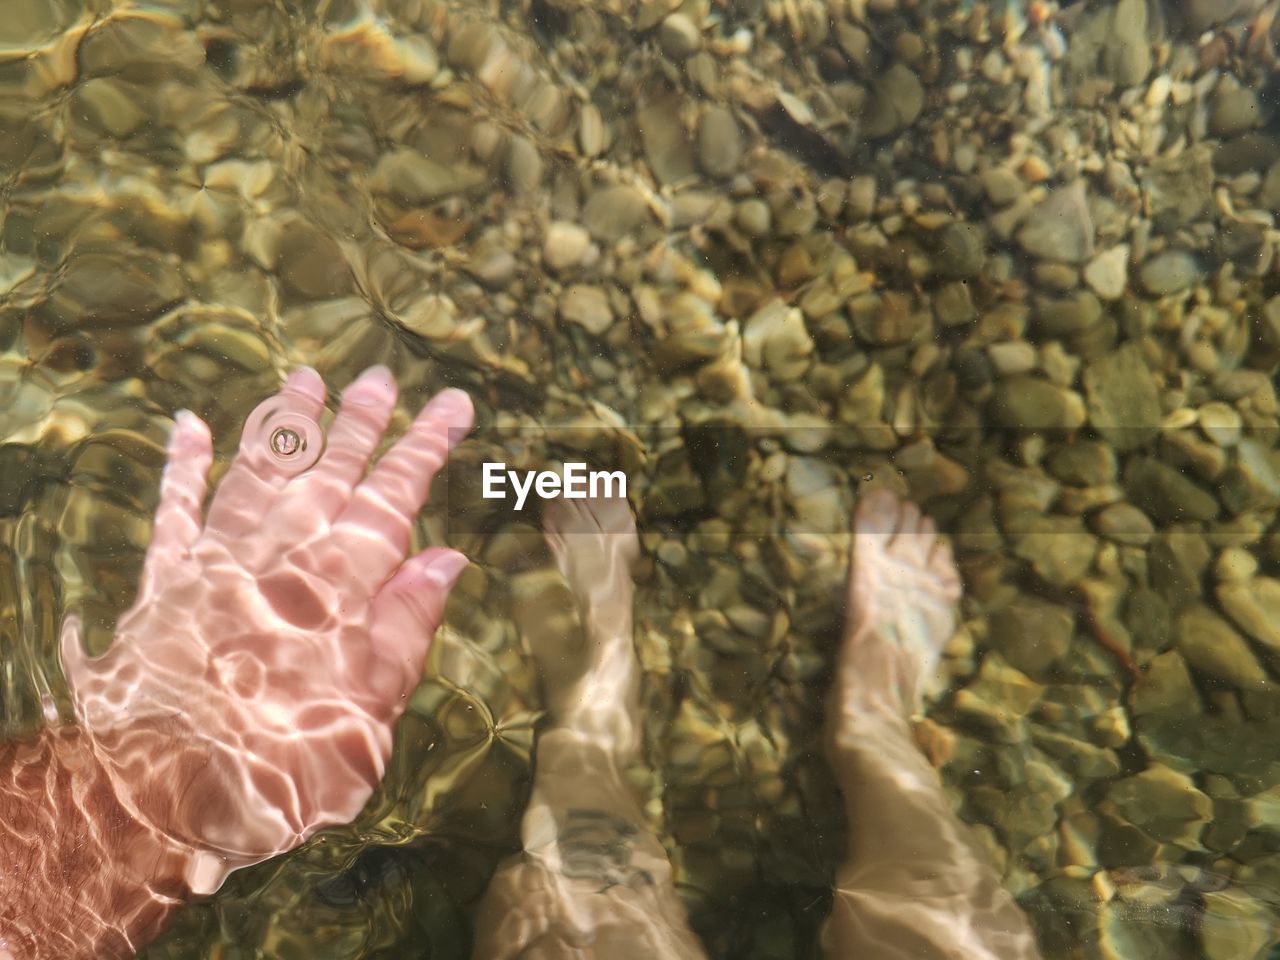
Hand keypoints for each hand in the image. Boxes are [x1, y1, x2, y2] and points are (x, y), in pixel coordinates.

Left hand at [59, 366, 472, 891]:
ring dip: (284, 426)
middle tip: (379, 378)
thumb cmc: (286, 763)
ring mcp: (219, 562)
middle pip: (327, 473)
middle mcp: (282, 556)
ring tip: (305, 380)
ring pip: (258, 474)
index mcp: (342, 586)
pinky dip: (182, 467)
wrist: (166, 792)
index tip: (452, 404)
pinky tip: (191, 426)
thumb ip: (407, 625)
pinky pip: (174, 511)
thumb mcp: (373, 708)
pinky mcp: (164, 583)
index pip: (394, 498)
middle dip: (358, 423)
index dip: (425, 448)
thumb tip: (446, 558)